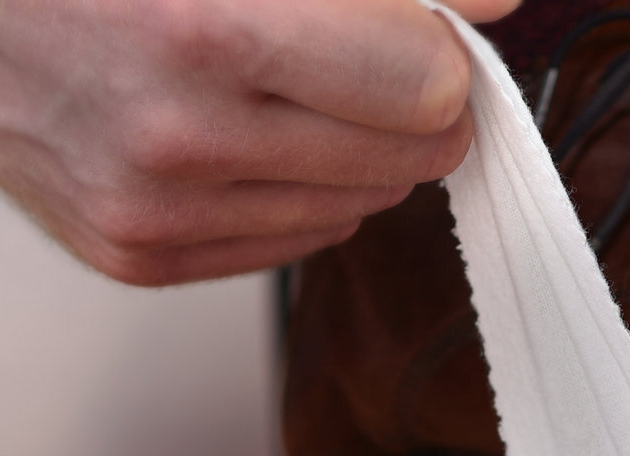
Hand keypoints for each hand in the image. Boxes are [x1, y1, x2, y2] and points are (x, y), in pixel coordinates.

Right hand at [0, 0, 521, 285]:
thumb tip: (498, 3)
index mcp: (206, 32)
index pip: (428, 88)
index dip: (439, 47)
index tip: (424, 22)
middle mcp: (178, 139)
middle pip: (410, 154)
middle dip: (407, 96)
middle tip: (355, 44)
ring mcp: (152, 211)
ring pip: (360, 205)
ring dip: (349, 143)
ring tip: (274, 75)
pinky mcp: (131, 255)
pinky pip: (292, 243)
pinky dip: (290, 186)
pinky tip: (232, 126)